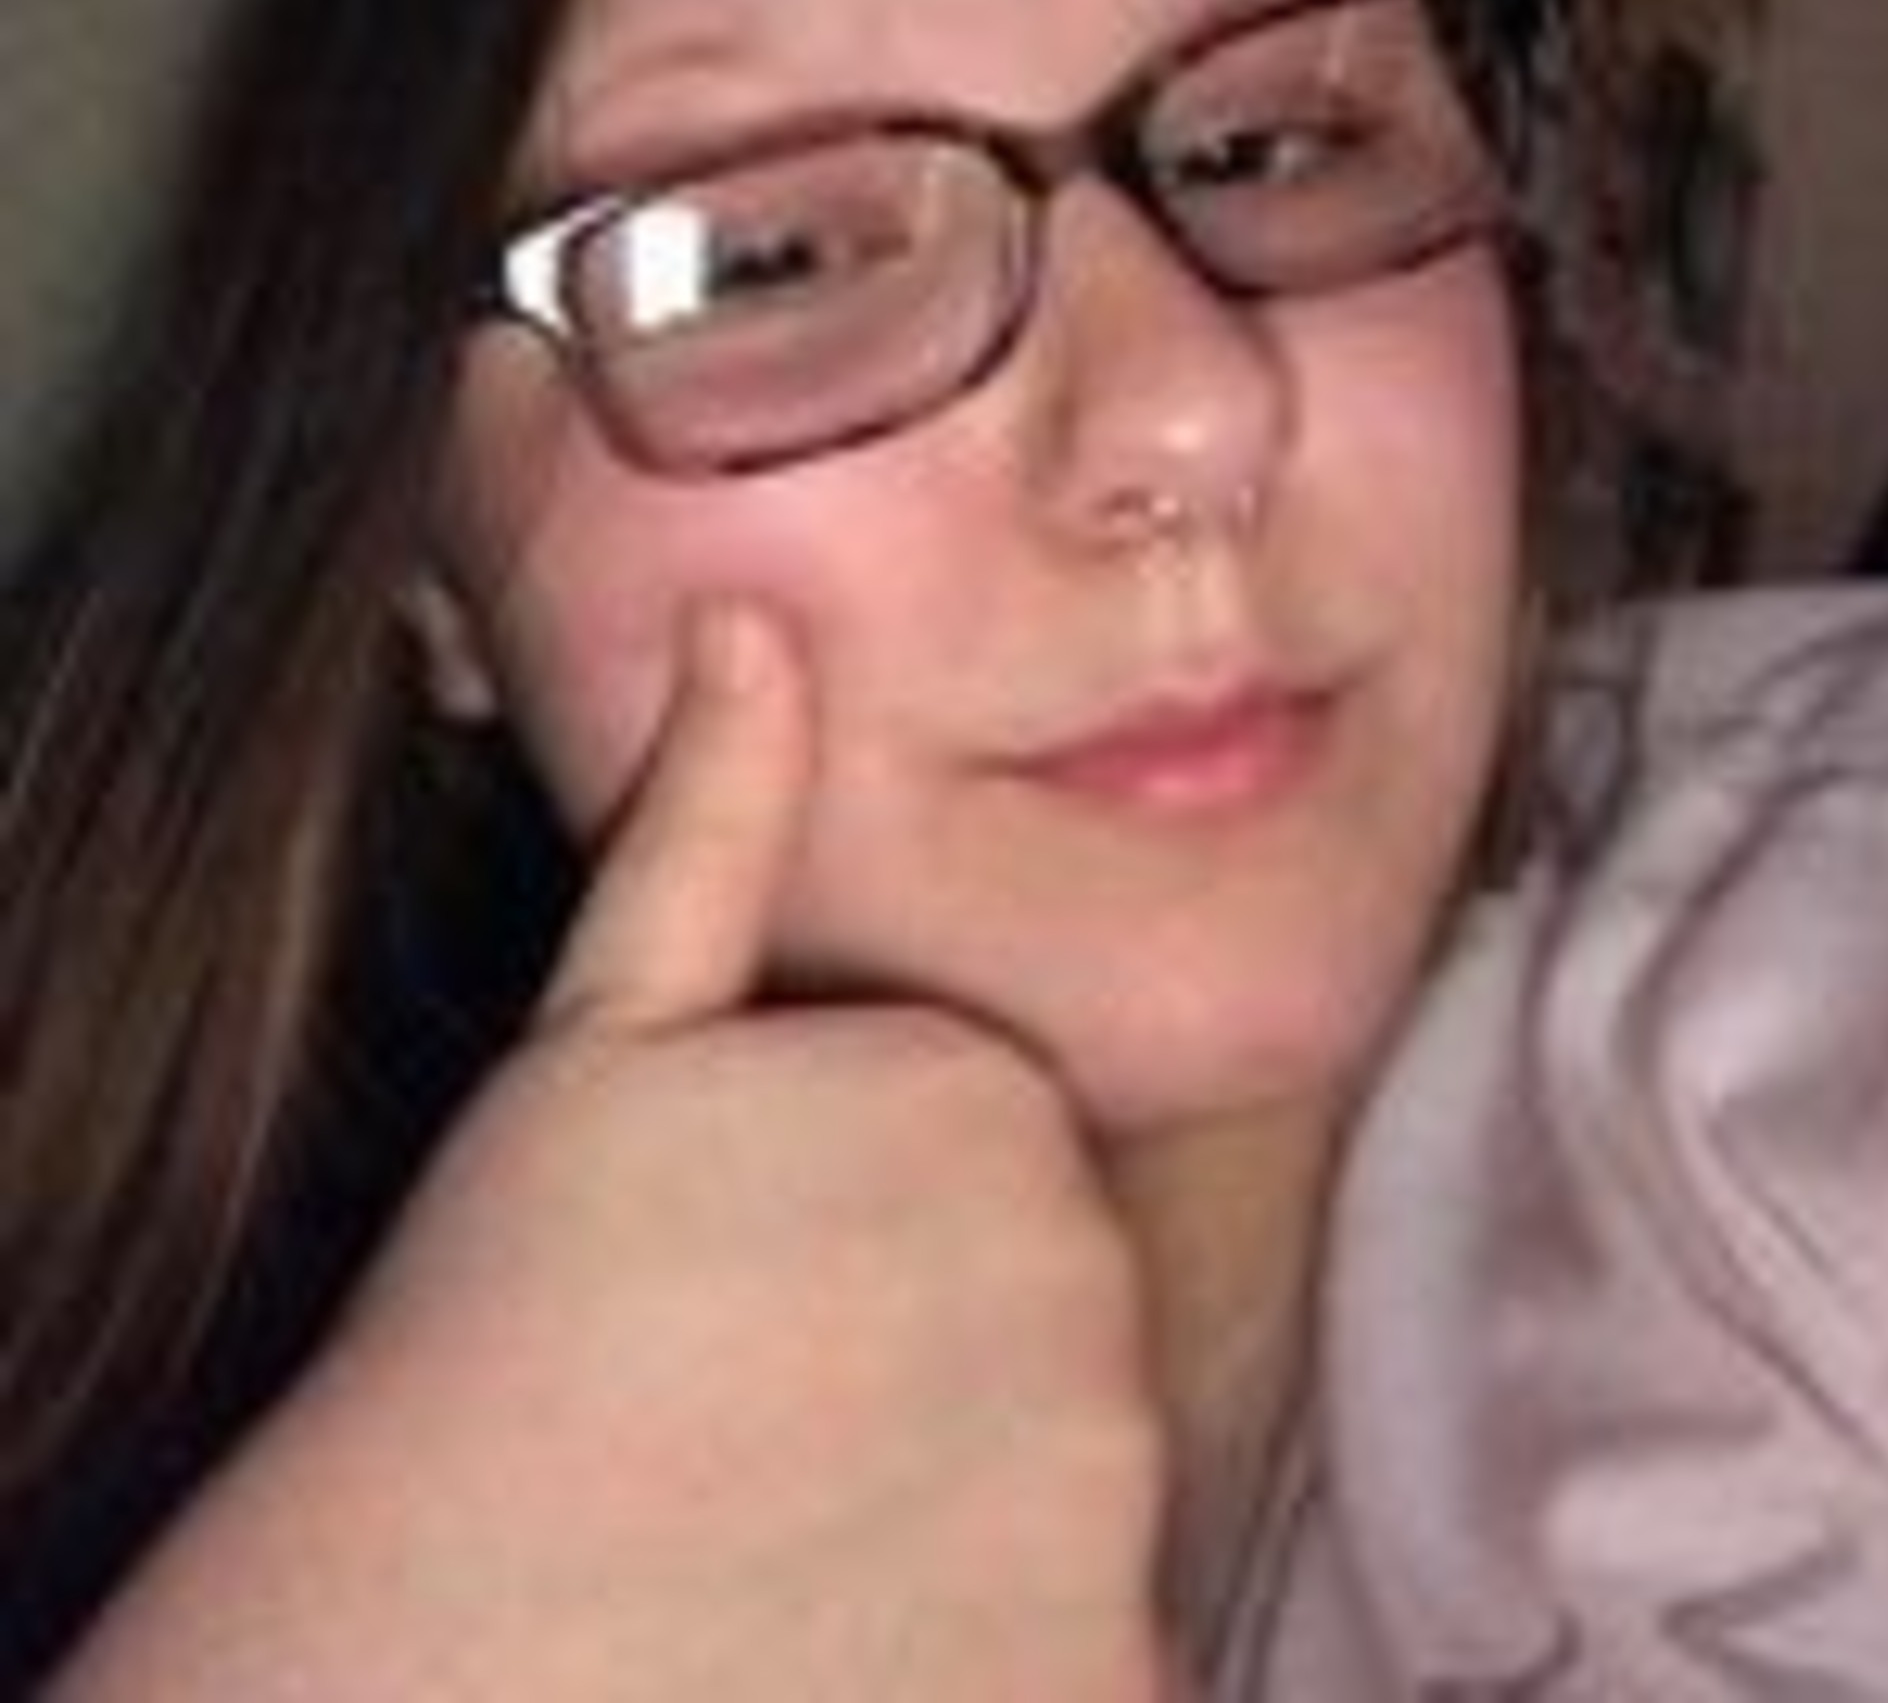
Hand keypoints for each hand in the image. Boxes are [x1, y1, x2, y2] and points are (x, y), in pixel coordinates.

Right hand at [60, 604, 1170, 1699]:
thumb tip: (748, 625)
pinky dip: (1010, 1657)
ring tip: (791, 1553)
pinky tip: (860, 1650)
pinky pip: (1105, 1648)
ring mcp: (1107, 1492)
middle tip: (760, 1437)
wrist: (438, 1665)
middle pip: (1058, 1324)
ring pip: (1081, 1494)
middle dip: (939, 1380)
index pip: (996, 1165)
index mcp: (978, 1095)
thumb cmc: (493, 1354)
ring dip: (976, 1529)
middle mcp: (1084, 1275)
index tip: (749, 1312)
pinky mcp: (1112, 1674)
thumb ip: (700, 833)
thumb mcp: (590, 1055)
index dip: (868, 1248)